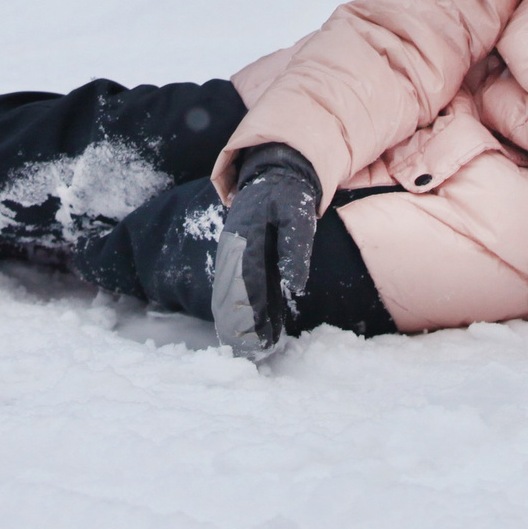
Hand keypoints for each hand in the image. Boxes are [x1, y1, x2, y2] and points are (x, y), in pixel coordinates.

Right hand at [212, 144, 319, 361]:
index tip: (256, 338)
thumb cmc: (287, 195)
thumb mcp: (296, 214)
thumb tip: (293, 285)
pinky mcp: (244, 261)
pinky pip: (242, 290)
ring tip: (255, 351)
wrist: (273, 174)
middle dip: (239, 326)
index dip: (248, 313)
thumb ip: (295, 247)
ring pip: (232, 295)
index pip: (244, 283)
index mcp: (244, 237)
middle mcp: (234, 250)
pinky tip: (263, 331)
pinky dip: (248, 312)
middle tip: (252, 354)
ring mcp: (235, 256)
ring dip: (240, 323)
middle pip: (231, 294)